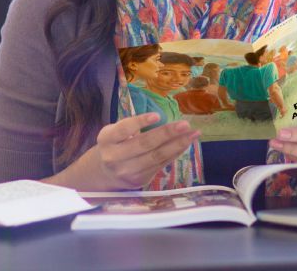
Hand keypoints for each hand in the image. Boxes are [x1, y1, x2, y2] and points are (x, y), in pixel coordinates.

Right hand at [53, 113, 199, 190]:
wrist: (103, 174)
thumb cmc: (113, 146)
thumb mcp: (114, 133)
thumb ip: (130, 127)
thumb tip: (161, 120)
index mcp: (106, 140)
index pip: (124, 129)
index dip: (140, 122)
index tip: (157, 115)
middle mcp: (114, 157)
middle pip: (144, 144)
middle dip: (167, 134)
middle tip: (185, 124)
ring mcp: (127, 171)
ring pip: (156, 157)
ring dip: (177, 144)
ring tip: (193, 134)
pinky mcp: (139, 180)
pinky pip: (160, 165)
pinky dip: (174, 153)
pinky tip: (185, 144)